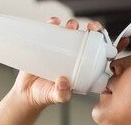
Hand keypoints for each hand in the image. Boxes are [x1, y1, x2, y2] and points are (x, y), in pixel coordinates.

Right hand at [11, 17, 129, 108]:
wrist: (25, 93)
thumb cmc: (44, 95)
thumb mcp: (56, 96)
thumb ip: (61, 94)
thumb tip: (63, 83)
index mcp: (81, 69)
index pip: (97, 54)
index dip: (104, 44)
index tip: (105, 38)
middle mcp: (73, 57)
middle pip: (87, 38)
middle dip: (92, 29)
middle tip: (90, 29)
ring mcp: (60, 50)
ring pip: (71, 32)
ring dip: (73, 24)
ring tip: (71, 26)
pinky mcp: (46, 45)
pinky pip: (52, 31)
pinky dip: (53, 23)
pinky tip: (54, 22)